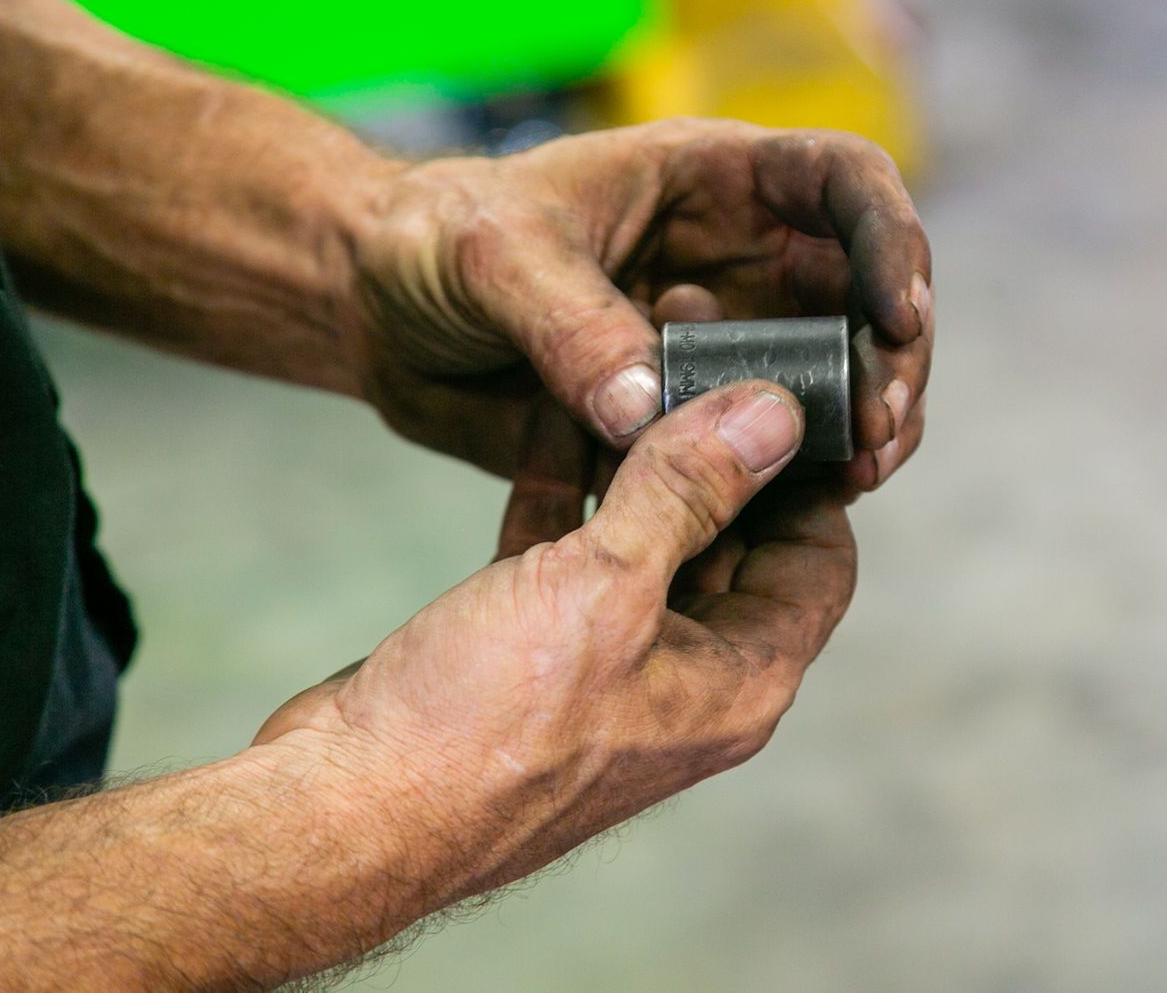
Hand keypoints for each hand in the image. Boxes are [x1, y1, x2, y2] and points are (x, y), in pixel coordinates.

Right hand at [253, 380, 856, 900]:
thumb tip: (771, 417)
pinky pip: (570, 553)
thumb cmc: (482, 727)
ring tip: (629, 368)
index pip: (820, 563)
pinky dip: (564, 488)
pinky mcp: (534, 651)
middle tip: (698, 357)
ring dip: (636, 461)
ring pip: (647, 540)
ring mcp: (609, 666)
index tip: (784, 394)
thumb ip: (689, 494)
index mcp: (738, 681)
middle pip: (735, 542)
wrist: (346, 808)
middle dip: (717, 452)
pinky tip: (548, 414)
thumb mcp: (606, 589)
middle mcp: (686, 678)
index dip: (810, 478)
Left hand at [348, 118, 931, 489]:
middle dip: (888, 361)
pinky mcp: (687, 413)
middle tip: (880, 431)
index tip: (900, 314)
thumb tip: (646, 414)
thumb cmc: (431, 240)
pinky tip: (790, 514)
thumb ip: (569, 325)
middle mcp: (735, 259)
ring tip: (855, 479)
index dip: (891, 241)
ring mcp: (718, 340)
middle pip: (861, 297)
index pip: (843, 185)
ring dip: (854, 429)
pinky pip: (757, 446)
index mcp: (710, 182)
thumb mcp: (492, 257)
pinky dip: (784, 480)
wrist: (378, 310)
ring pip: (825, 381)